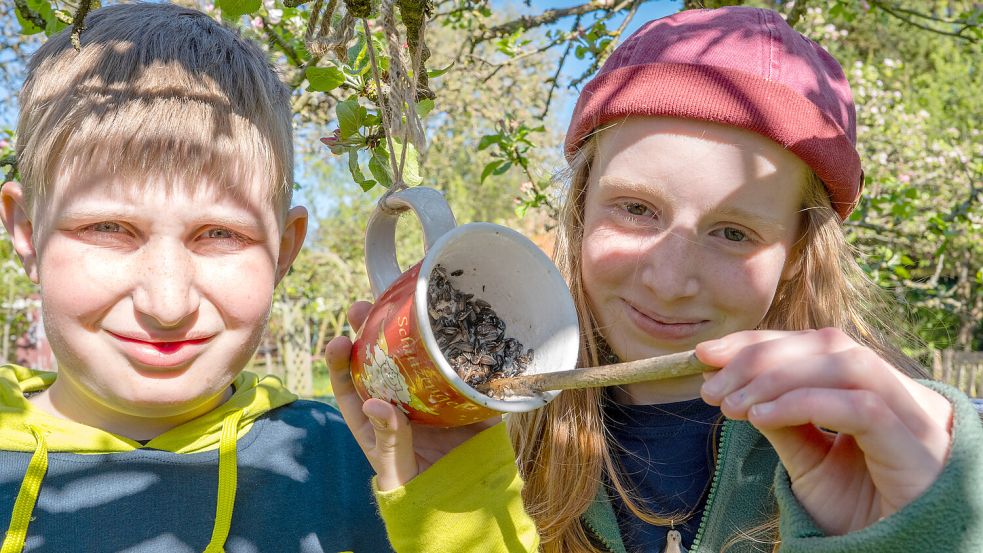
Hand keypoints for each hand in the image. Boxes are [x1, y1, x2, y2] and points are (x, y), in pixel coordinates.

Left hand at [326, 301, 499, 490]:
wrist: (465, 502)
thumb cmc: (418, 488)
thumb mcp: (396, 468)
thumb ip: (389, 438)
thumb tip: (377, 404)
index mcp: (374, 416)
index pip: (350, 384)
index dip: (341, 360)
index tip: (338, 342)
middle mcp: (399, 397)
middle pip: (379, 359)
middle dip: (369, 331)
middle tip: (363, 308)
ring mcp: (431, 393)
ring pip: (416, 355)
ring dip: (409, 330)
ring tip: (403, 304)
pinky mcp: (462, 397)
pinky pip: (458, 369)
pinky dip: (456, 349)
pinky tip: (450, 325)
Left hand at [697, 328, 952, 535]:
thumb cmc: (859, 514)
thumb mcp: (809, 463)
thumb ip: (783, 422)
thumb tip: (737, 386)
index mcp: (874, 388)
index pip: (814, 344)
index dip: (759, 342)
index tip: (707, 354)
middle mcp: (900, 392)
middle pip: (828, 344)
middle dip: (760, 356)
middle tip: (711, 384)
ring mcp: (914, 415)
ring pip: (845, 365)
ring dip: (777, 377)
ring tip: (731, 404)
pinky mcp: (916, 445)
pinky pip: (861, 407)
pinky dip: (804, 403)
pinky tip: (761, 417)